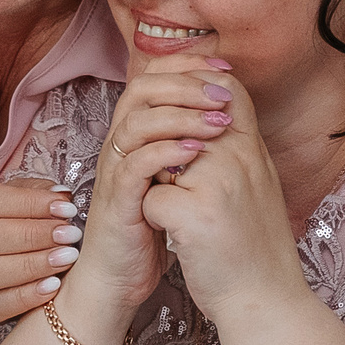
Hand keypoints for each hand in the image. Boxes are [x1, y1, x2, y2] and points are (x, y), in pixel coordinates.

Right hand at [0, 178, 80, 336]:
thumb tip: (63, 195)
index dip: (29, 203)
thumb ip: (34, 194)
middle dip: (33, 235)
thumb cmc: (3, 230)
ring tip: (66, 259)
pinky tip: (53, 287)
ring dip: (31, 266)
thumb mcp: (13, 203)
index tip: (66, 208)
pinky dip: (24, 297)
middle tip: (70, 235)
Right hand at [65, 53, 242, 316]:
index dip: (187, 67)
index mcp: (137, 134)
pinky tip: (197, 153)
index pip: (154, 79)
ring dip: (181, 115)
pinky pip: (136, 164)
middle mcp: (121, 145)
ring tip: (218, 121)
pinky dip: (167, 152)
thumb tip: (229, 112)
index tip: (226, 70)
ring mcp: (116, 171)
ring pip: (137, 121)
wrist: (121, 278)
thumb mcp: (176, 178)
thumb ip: (191, 144)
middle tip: (223, 94)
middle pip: (141, 89)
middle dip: (185, 83)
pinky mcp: (117, 200)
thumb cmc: (152, 228)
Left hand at [138, 66, 304, 315]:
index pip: (224, 90)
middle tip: (178, 185)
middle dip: (168, 152)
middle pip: (181, 124)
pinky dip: (157, 222)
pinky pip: (152, 200)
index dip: (195, 88)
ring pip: (159, 162)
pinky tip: (181, 241)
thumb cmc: (255, 249)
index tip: (178, 110)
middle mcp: (239, 157)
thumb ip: (235, 151)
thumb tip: (207, 119)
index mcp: (254, 149)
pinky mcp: (194, 214)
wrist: (267, 302)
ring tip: (188, 219)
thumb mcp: (256, 186)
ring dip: (161, 188)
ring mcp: (217, 183)